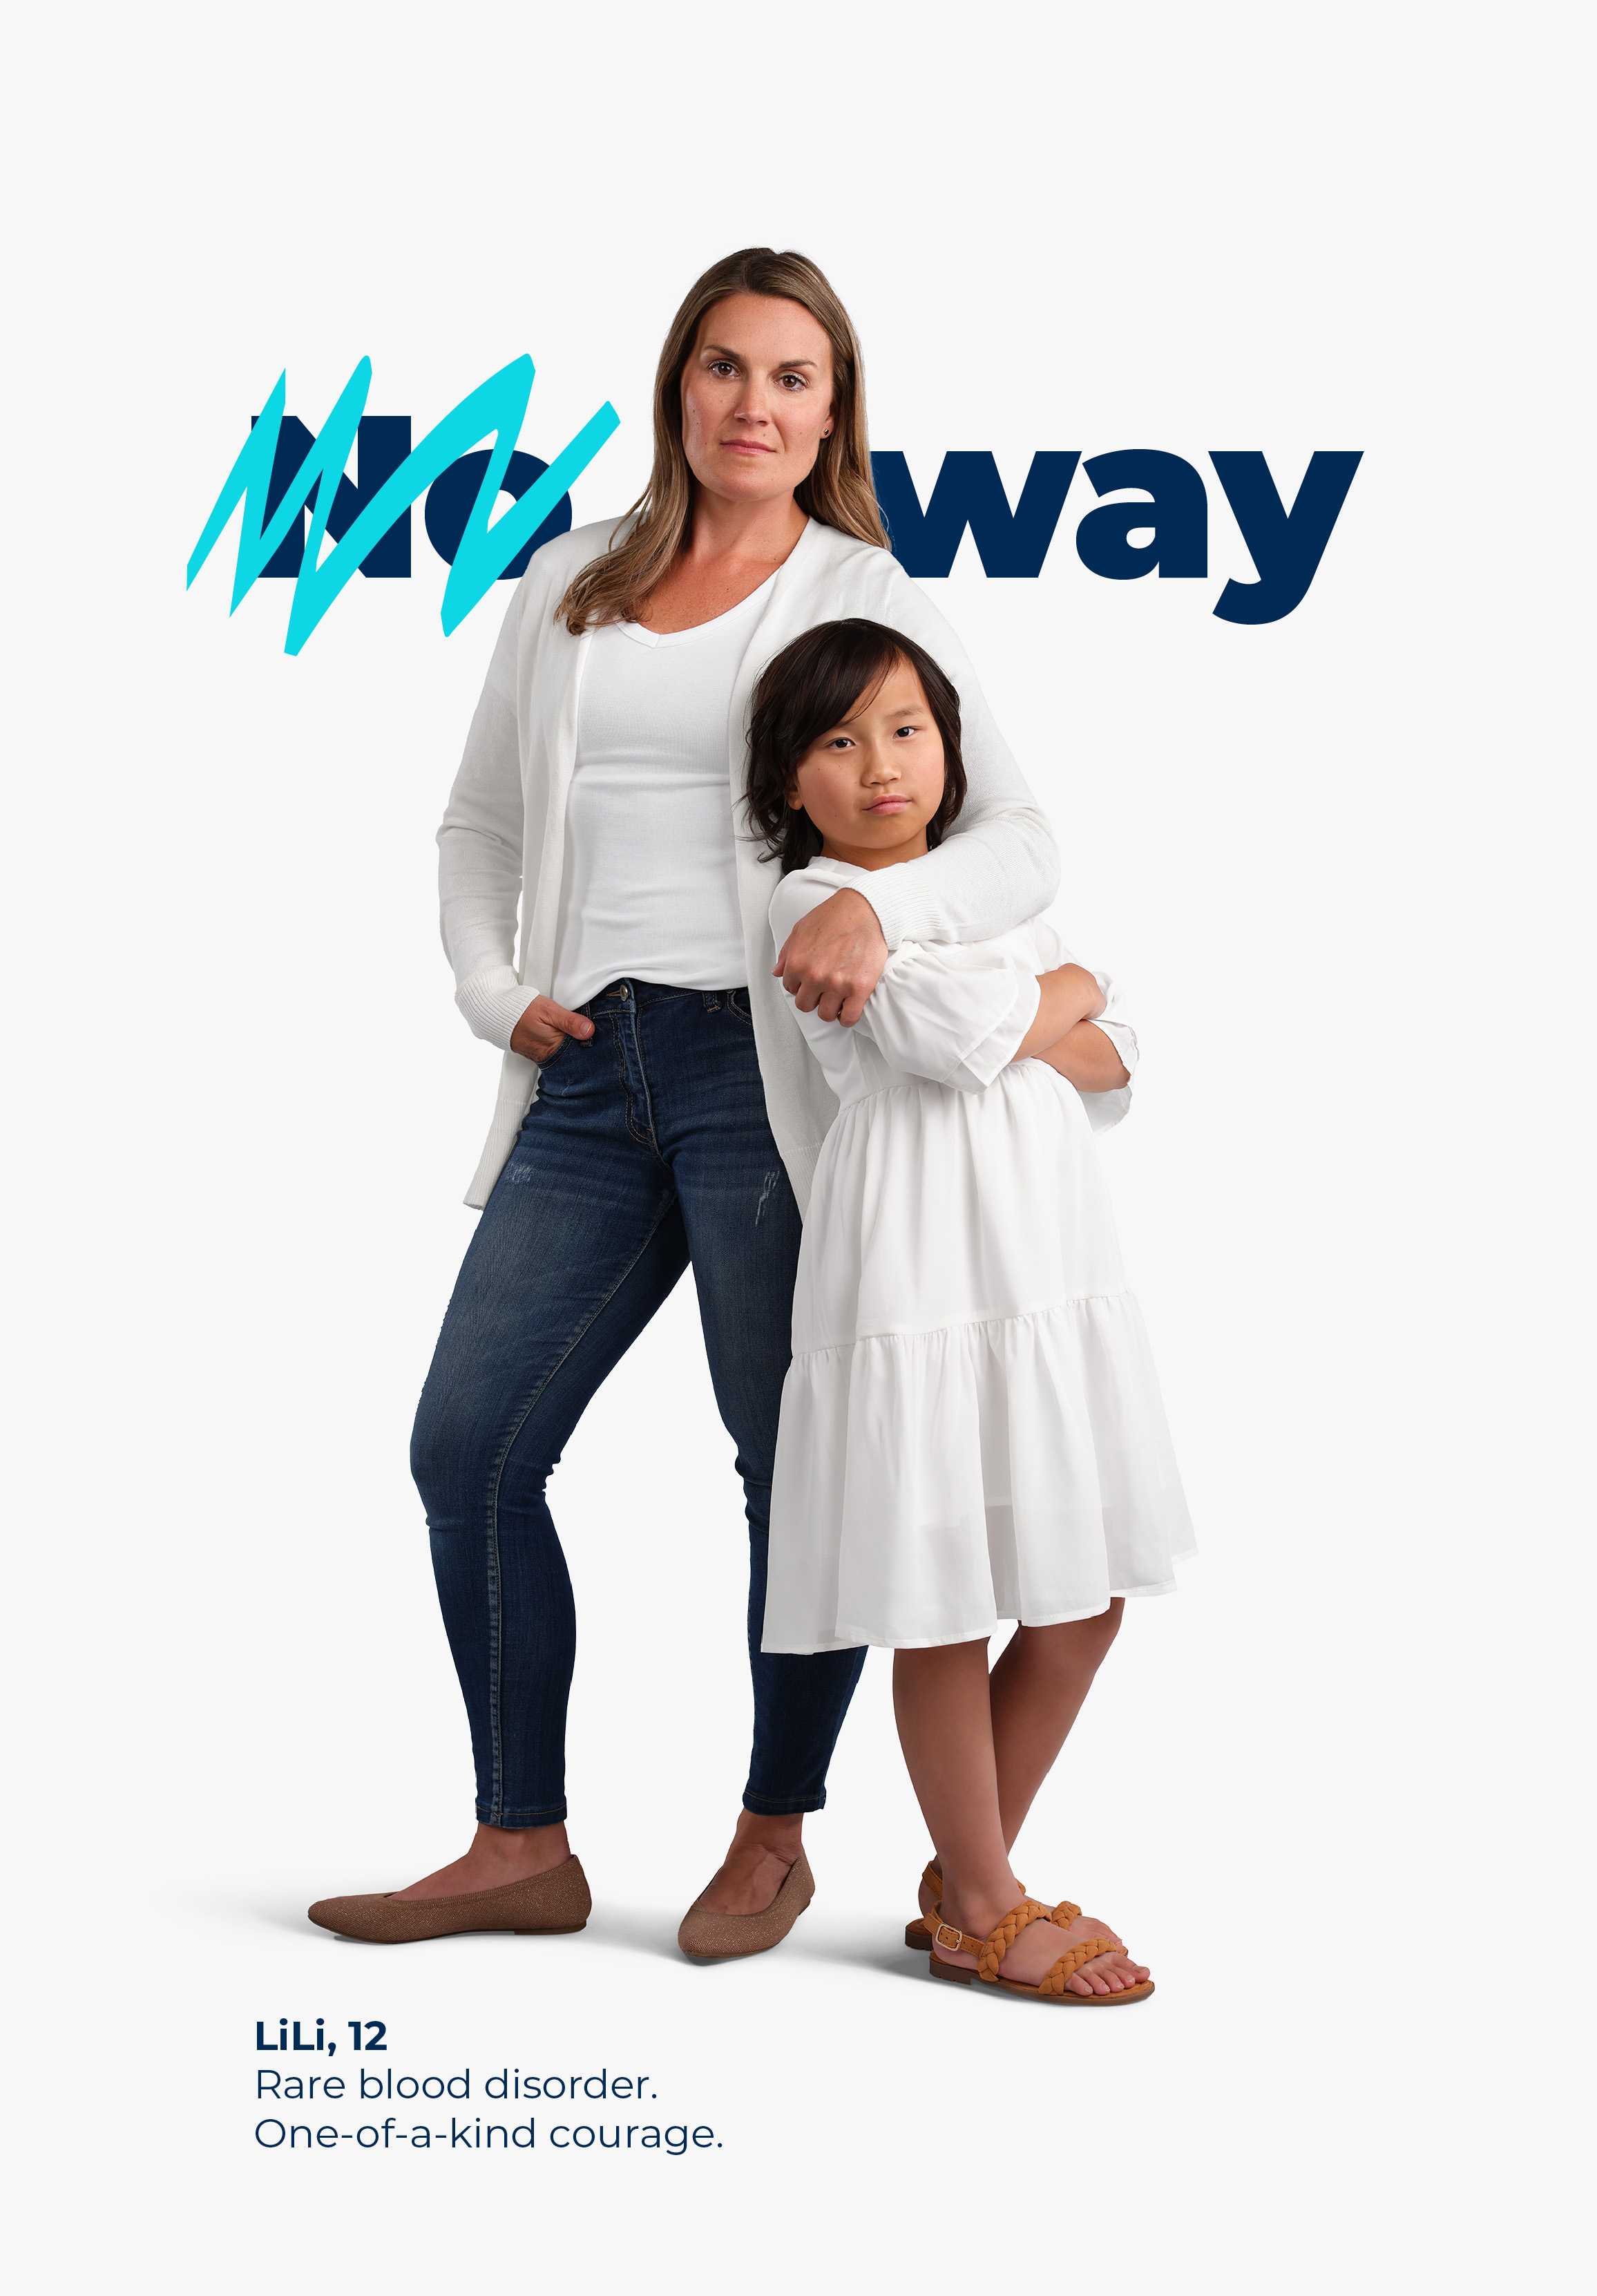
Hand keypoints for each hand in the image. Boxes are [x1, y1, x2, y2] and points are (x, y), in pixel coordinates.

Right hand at [510, 995, 594, 1063]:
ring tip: (577, 1031)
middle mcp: (548, 1056)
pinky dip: (562, 1045)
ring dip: (572, 1044)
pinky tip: (565, 1035)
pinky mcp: (538, 1053)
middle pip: (573, 1054)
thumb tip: (589, 1031)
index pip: (580, 1051)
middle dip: (582, 1044)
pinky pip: (555, 1052)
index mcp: (553, 1048)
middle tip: (589, 1030)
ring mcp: (542, 1056)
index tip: (599, 1032)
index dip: (591, 1042)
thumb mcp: (549, 1011)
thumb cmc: (522, 1010)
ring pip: (565, 1054)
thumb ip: (570, 1021)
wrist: (498, 1013)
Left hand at [770, 886, 887, 1024]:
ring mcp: (837, 984)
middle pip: (805, 1005)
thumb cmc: (834, 916)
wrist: (864, 909)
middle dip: (813, 998)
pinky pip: (848, 1018)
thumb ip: (787, 953)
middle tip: (824, 990)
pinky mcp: (859, 988)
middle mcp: (814, 976)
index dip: (801, 985)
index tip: (811, 982)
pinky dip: (847, 1017)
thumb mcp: (801, 930)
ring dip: (830, 1008)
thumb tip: (777, 972)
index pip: (790, 988)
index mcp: (797, 963)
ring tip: (838, 998)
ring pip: (825, 1014)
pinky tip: (849, 1007)